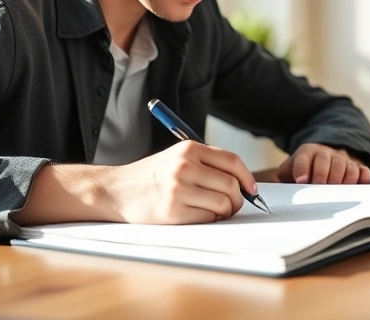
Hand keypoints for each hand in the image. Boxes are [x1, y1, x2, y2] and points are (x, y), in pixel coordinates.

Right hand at [103, 141, 256, 224]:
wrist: (117, 190)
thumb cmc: (151, 176)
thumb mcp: (176, 157)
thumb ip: (206, 164)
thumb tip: (242, 183)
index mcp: (189, 149)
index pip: (232, 161)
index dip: (247, 177)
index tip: (251, 189)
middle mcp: (185, 166)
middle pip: (231, 184)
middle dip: (238, 199)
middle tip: (233, 205)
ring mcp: (179, 189)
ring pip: (223, 204)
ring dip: (225, 211)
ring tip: (215, 211)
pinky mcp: (173, 211)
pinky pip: (208, 218)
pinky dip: (210, 219)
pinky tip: (198, 215)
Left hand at [276, 143, 369, 183]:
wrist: (326, 153)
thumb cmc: (306, 167)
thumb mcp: (291, 168)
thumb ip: (282, 176)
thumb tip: (270, 187)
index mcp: (307, 153)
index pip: (304, 157)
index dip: (302, 168)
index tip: (301, 180)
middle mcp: (326, 153)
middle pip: (326, 160)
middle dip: (322, 175)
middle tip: (319, 188)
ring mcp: (343, 159)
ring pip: (345, 165)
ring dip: (341, 179)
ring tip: (336, 191)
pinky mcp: (357, 166)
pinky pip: (363, 170)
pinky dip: (362, 177)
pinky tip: (358, 185)